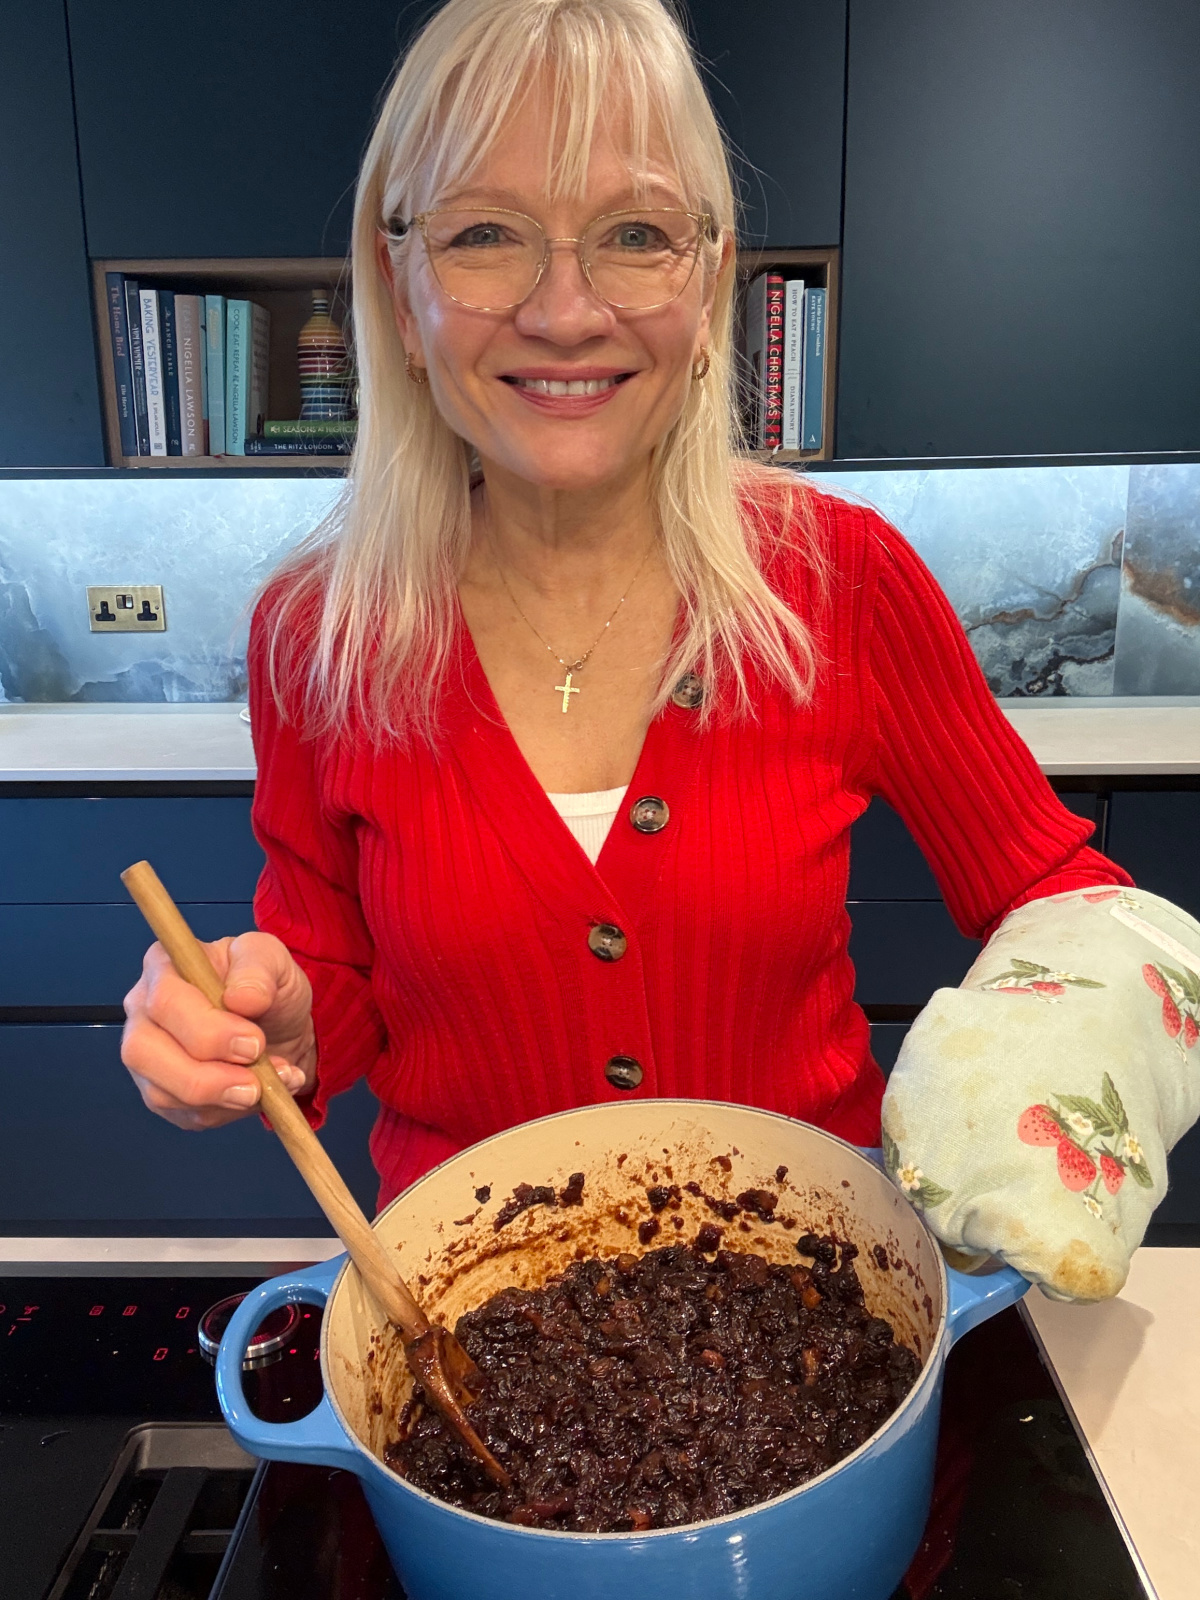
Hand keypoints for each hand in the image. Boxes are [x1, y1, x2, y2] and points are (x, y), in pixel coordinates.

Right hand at [122, 931, 316, 1129]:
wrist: (278, 1025)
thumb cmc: (265, 986)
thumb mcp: (272, 959)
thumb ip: (258, 968)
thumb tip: (242, 998)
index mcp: (164, 967)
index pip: (164, 1002)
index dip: (208, 1030)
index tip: (254, 1043)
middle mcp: (143, 1011)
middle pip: (144, 1052)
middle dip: (206, 1076)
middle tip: (256, 1082)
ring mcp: (147, 1055)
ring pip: (161, 1093)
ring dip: (221, 1100)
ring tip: (267, 1088)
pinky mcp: (162, 1091)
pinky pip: (184, 1115)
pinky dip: (227, 1112)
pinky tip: (260, 1096)